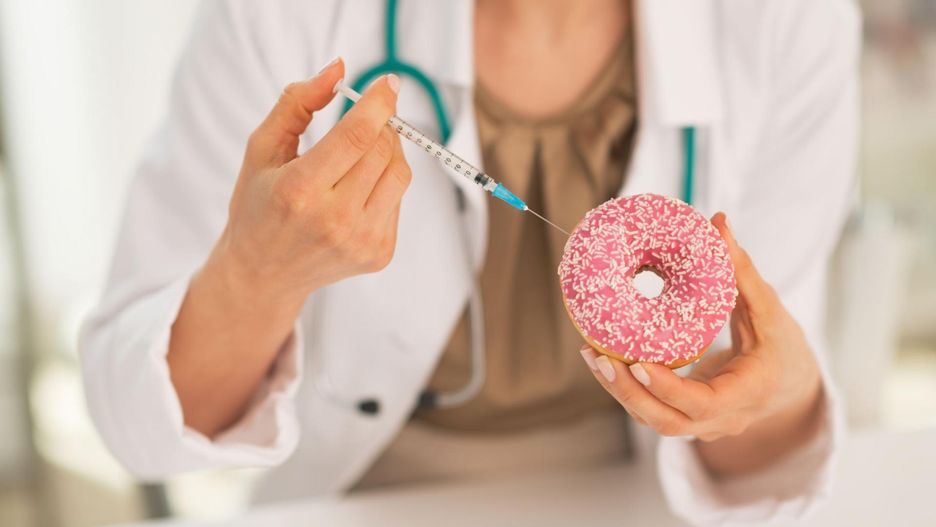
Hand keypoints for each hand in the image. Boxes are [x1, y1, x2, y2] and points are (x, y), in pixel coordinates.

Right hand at [168, 59, 412, 435]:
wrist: (264, 274)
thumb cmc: (259, 205)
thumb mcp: (262, 149)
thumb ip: (297, 103)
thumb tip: (339, 69)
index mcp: (299, 191)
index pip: (356, 136)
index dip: (378, 103)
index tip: (388, 83)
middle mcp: (333, 220)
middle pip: (382, 151)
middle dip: (379, 125)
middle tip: (365, 119)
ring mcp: (360, 241)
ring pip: (400, 174)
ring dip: (388, 151)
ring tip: (361, 152)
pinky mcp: (379, 254)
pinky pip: (399, 200)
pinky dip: (385, 183)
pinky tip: (357, 190)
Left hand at [581, 213, 823, 473]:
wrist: (787, 387)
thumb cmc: (781, 347)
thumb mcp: (770, 311)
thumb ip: (742, 270)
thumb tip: (719, 221)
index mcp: (745, 396)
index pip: (702, 403)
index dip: (667, 388)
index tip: (638, 364)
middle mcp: (719, 419)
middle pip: (665, 420)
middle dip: (628, 391)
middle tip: (598, 356)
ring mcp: (698, 424)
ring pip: (651, 418)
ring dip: (618, 390)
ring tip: (590, 354)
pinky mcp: (681, 416)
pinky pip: (648, 409)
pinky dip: (625, 388)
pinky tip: (601, 359)